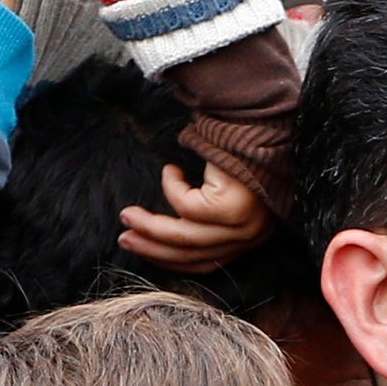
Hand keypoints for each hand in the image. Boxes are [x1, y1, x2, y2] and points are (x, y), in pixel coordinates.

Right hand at [117, 164, 270, 270]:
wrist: (261, 123)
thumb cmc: (241, 155)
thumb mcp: (224, 196)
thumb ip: (206, 219)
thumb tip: (163, 235)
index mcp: (247, 238)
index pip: (204, 262)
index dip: (168, 259)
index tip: (142, 249)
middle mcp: (248, 236)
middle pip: (191, 253)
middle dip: (151, 248)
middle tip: (125, 239)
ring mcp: (242, 224)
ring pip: (185, 235)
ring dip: (150, 226)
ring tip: (128, 215)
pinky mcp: (232, 207)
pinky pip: (187, 205)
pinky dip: (172, 187)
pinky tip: (170, 171)